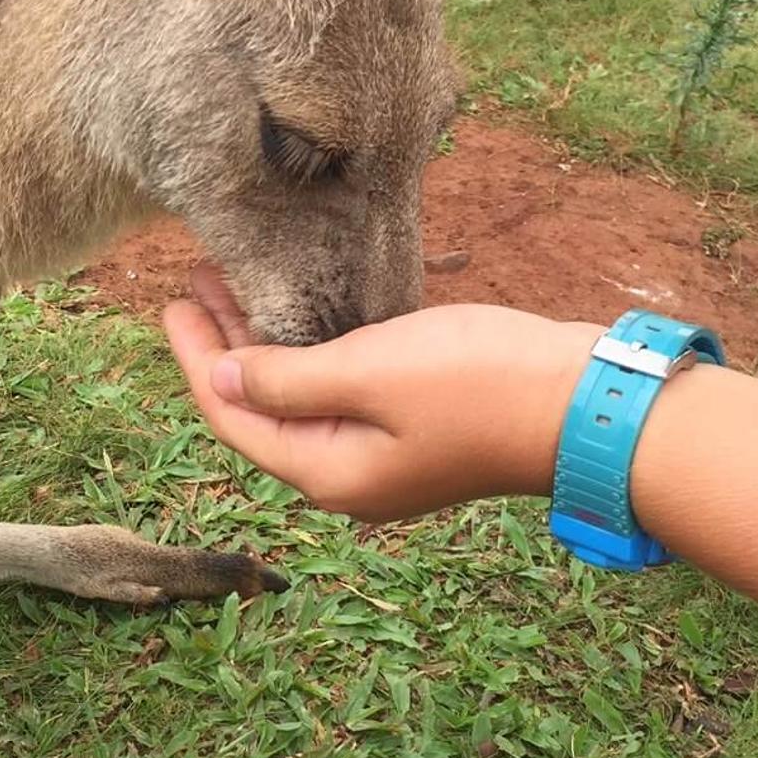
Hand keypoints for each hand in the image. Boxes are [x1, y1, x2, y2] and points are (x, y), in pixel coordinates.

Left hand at [164, 267, 597, 523]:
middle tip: (195, 282)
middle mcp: (348, 476)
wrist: (585, 403)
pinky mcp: (417, 430)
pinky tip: (306, 315)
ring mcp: (385, 457)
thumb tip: (227, 380)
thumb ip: (289, 379)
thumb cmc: (477, 383)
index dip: (198, 358)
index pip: (234, 416)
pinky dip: (311, 352)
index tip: (172, 300)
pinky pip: (341, 394)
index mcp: (326, 472)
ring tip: (236, 285)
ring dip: (267, 344)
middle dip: (226, 347)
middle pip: (262, 411)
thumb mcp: (368, 371)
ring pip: (301, 399)